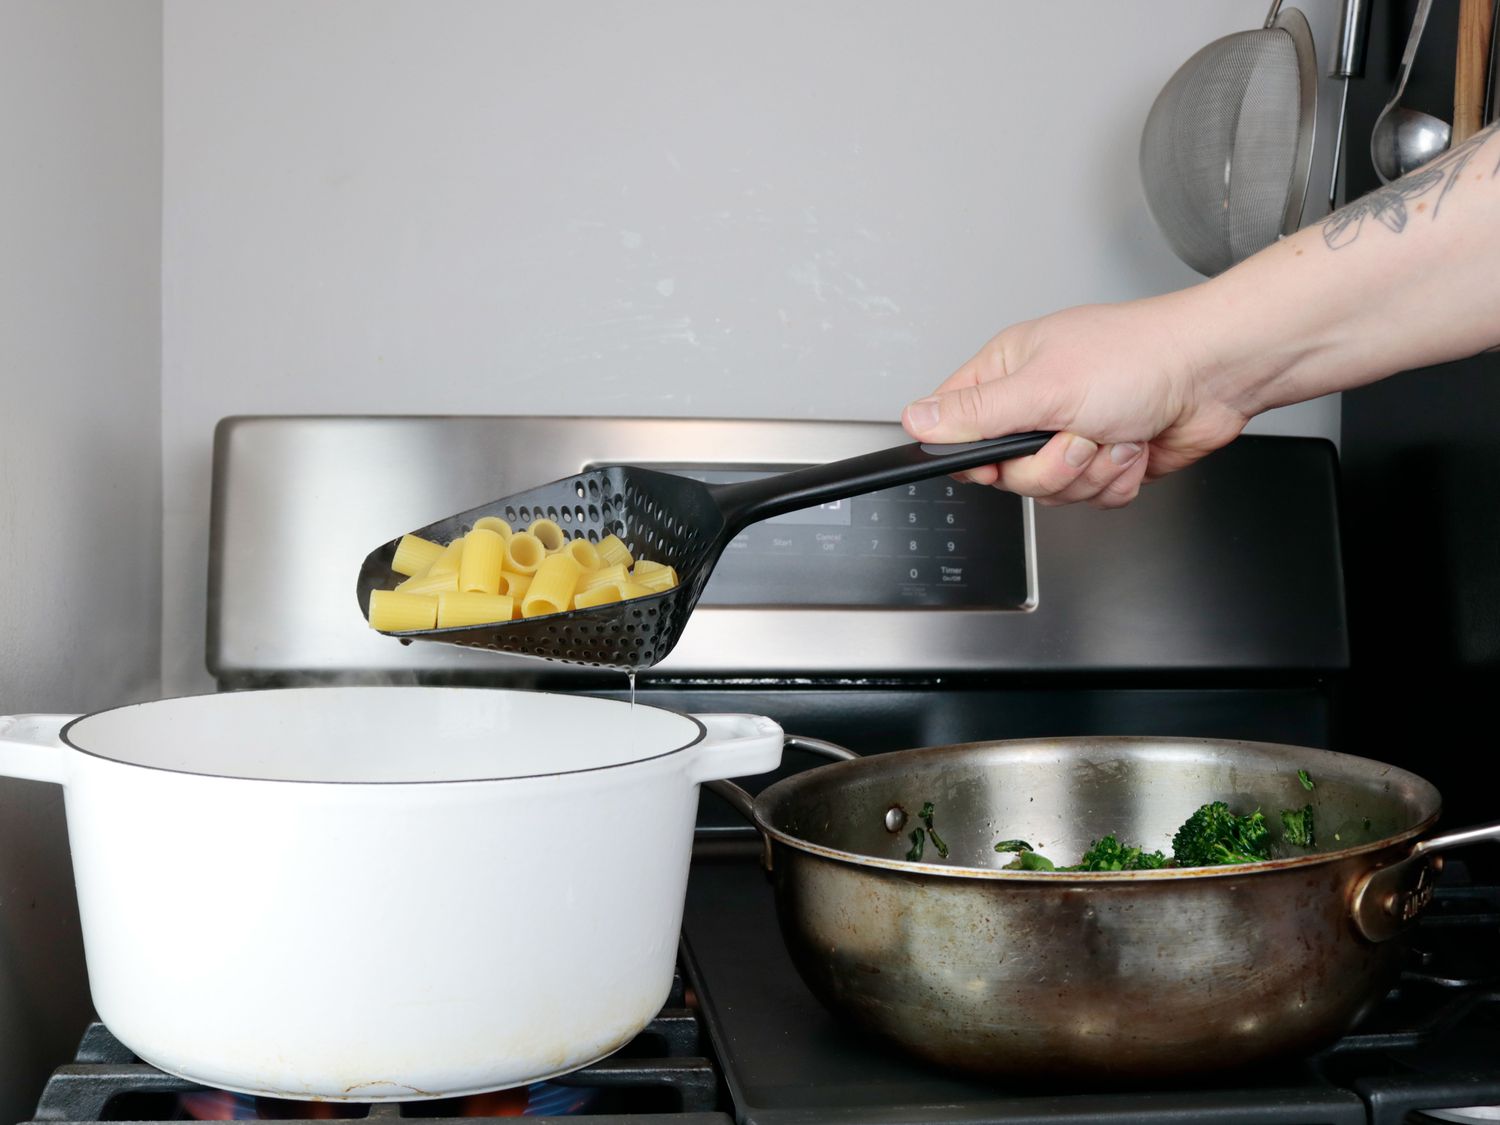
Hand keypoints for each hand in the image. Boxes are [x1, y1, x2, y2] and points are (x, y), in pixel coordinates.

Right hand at [901, 299, 1251, 507]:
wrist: (1214, 376)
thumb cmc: (1140, 358)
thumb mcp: (1042, 387)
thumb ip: (975, 414)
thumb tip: (917, 420)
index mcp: (1009, 373)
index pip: (957, 426)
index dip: (972, 454)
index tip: (997, 459)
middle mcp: (1036, 405)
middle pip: (1007, 473)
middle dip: (1050, 467)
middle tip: (1076, 437)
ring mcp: (1071, 435)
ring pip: (1051, 491)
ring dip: (1090, 472)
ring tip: (1114, 434)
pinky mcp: (1104, 461)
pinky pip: (1090, 498)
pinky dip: (1116, 479)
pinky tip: (1133, 445)